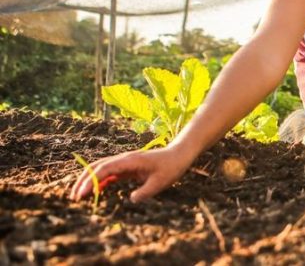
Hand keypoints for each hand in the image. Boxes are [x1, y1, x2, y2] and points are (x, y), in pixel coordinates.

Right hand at [69, 144, 194, 202]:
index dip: (90, 181)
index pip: (104, 169)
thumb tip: (131, 200)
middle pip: (97, 167)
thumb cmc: (171, 167)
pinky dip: (100, 181)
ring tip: (79, 196)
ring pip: (101, 169)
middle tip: (73, 197)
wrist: (179, 155)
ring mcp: (125, 162)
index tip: (81, 194)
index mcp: (130, 161)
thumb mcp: (161, 182)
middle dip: (83, 180)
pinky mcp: (129, 167)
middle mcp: (124, 159)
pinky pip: (110, 174)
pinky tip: (95, 191)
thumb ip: (146, 192)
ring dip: (89, 180)